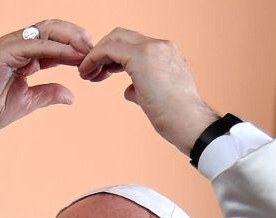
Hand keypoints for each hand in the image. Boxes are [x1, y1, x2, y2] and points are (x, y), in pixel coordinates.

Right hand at [0, 19, 91, 153]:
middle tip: (95, 48)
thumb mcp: (27, 101)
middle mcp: (18, 45)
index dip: (75, 48)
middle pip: (54, 29)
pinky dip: (57, 49)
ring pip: (48, 31)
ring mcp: (11, 45)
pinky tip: (72, 57)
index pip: (55, 42)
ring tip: (88, 49)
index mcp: (24, 56)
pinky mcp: (5, 50)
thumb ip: (48, 94)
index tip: (93, 58)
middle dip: (77, 36)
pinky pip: (37, 45)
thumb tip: (71, 96)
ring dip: (71, 38)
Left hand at [78, 28, 218, 154]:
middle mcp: (160, 46)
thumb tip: (130, 90)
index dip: (113, 55)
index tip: (102, 72)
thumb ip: (141, 87)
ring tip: (86, 74)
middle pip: (121, 35)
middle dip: (102, 51)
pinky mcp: (141, 57)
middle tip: (90, 71)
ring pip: (114, 39)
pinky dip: (94, 58)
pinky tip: (88, 73)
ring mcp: (152, 48)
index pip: (133, 43)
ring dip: (96, 55)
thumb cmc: (175, 117)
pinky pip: (109, 49)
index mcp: (166, 52)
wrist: (189, 123)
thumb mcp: (156, 96)